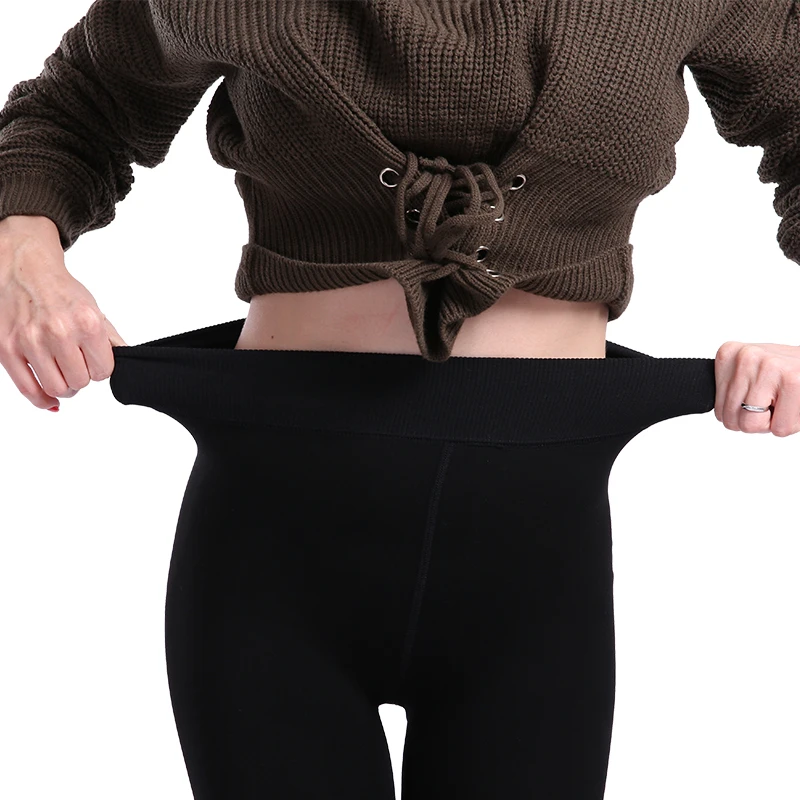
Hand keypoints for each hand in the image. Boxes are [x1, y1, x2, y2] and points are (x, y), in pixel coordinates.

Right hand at [0, 217, 127, 410]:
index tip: (94, 361)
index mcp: (86, 322)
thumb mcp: (94, 309)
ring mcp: (30, 341)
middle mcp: (58, 332)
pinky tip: (50, 398)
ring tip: (63, 374)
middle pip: (80, 382)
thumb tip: (127, 359)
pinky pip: (28, 389)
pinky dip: (42, 400)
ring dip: (64, 387)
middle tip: (77, 365)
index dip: (101, 369)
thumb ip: (111, 338)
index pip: (103, 371)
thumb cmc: (61, 291)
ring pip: (56, 389)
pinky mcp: (7, 349)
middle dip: (82, 377)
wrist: (25, 271)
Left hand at [714, 341, 799, 435]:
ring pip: (752, 425)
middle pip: (732, 420)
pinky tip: (796, 402)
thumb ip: (732, 392)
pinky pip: (780, 428)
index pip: (720, 411)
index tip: (761, 396)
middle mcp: (745, 357)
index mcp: (729, 353)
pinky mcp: (792, 380)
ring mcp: (767, 366)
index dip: (744, 414)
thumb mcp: (751, 375)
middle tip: (775, 403)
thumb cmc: (788, 372)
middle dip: (757, 420)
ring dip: (773, 423)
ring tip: (785, 401)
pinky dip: (792, 424)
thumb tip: (723, 415)